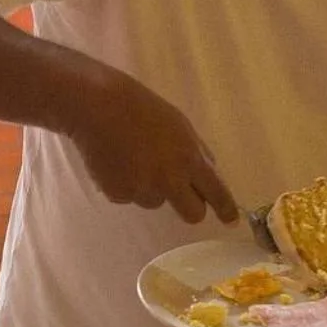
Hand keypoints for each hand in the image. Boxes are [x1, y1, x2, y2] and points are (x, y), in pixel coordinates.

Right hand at [64, 69, 237, 223]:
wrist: (96, 106)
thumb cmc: (141, 107)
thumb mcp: (180, 124)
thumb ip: (196, 151)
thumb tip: (208, 172)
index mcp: (189, 158)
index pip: (216, 192)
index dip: (226, 209)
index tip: (231, 220)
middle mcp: (169, 180)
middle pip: (192, 214)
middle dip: (191, 207)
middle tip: (179, 194)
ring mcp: (142, 190)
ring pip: (155, 201)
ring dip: (150, 188)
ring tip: (133, 159)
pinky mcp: (118, 195)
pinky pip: (130, 196)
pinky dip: (126, 184)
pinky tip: (116, 161)